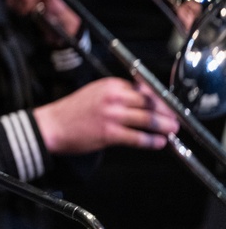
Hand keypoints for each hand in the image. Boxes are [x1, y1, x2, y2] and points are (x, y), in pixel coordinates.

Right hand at [33, 78, 179, 153]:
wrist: (52, 125)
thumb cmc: (71, 111)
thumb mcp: (94, 92)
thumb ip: (117, 94)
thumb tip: (142, 102)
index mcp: (109, 85)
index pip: (143, 89)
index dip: (159, 99)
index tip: (167, 105)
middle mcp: (113, 98)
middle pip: (150, 103)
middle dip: (166, 112)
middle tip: (175, 119)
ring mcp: (112, 115)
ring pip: (148, 120)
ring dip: (164, 126)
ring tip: (172, 130)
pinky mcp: (110, 133)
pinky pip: (138, 138)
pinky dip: (152, 141)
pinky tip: (159, 143)